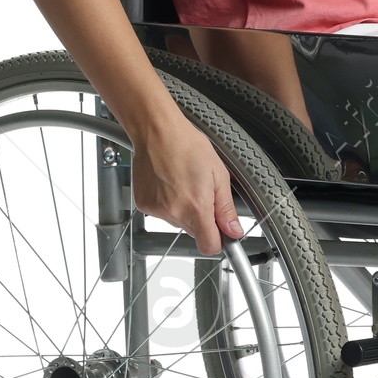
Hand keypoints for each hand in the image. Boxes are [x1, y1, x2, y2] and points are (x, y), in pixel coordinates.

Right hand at [129, 110, 244, 254]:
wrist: (156, 131)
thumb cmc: (187, 145)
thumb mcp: (218, 174)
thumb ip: (226, 208)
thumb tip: (234, 230)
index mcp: (197, 207)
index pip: (209, 246)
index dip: (218, 240)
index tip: (222, 231)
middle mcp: (174, 212)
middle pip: (195, 233)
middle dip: (202, 219)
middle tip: (202, 192)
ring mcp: (157, 210)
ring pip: (178, 222)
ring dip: (184, 210)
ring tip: (184, 183)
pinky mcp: (144, 205)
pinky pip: (162, 213)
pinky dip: (168, 203)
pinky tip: (170, 183)